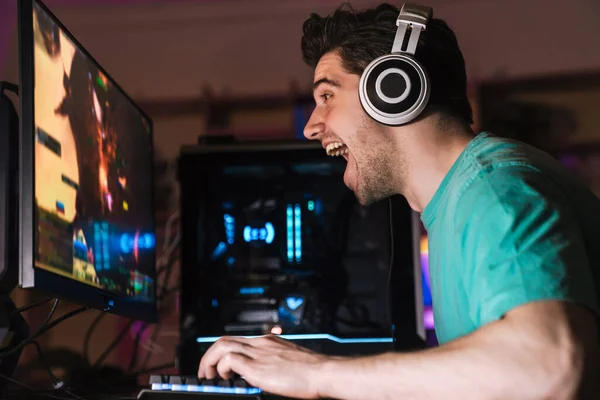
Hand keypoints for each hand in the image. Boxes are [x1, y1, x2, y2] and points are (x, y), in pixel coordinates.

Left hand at [197, 335, 330, 398]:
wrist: (323, 372)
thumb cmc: (312, 371)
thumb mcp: (290, 360)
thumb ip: (276, 362)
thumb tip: (267, 373)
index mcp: (268, 341)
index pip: (237, 339)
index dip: (222, 352)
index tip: (218, 365)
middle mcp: (260, 344)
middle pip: (223, 339)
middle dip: (209, 355)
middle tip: (206, 371)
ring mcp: (258, 354)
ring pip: (221, 346)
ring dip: (209, 361)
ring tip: (209, 376)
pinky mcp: (257, 368)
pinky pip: (230, 361)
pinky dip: (222, 369)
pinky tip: (226, 379)